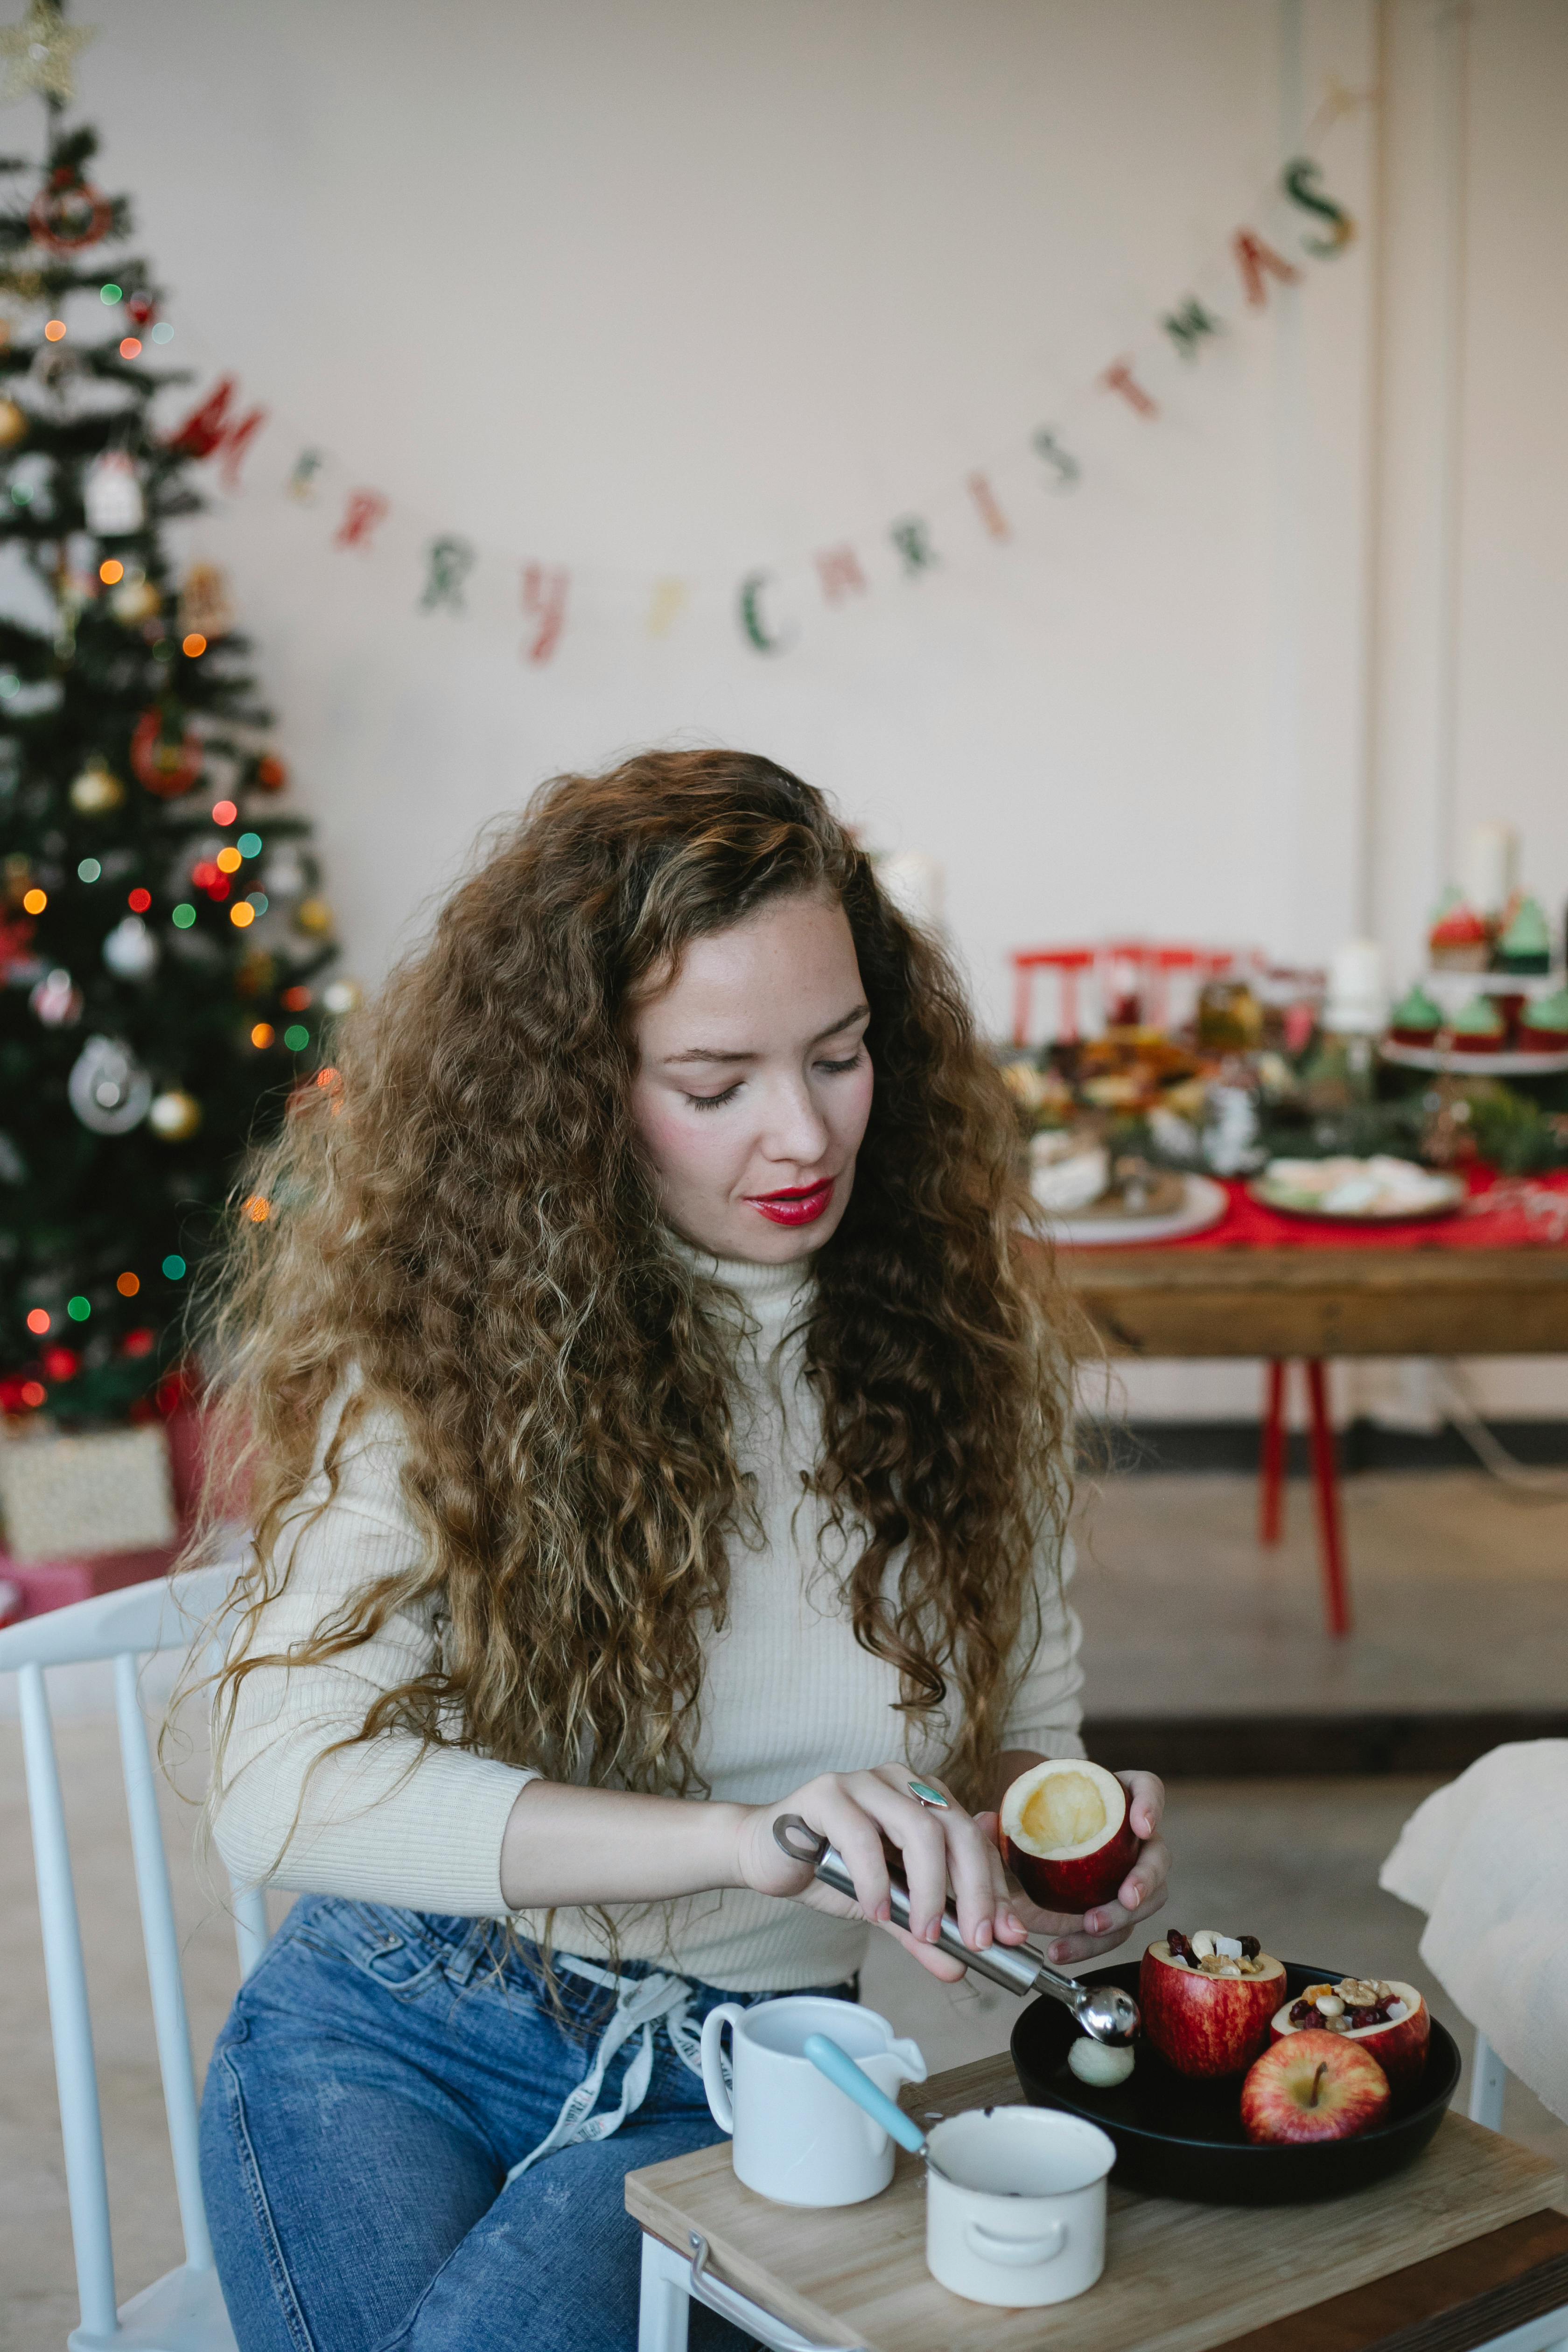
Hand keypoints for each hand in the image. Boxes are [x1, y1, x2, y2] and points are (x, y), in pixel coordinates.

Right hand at [733, 1766, 1033, 1981]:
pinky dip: (874, 1879)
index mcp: (923, 1800)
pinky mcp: (826, 1793)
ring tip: (925, 1931)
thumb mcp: (886, 1907)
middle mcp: (901, 1782)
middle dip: (975, 1890)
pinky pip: (861, 1835)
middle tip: (976, 1940)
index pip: (974, 1841)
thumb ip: (922, 1931)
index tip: (1005, 1934)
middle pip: (955, 1830)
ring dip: (929, 1888)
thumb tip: (959, 1966)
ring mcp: (864, 1782)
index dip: (995, 1888)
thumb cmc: (828, 1870)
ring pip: (918, 1827)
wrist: (764, 1855)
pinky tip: (874, 1911)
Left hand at [979, 1770, 1168, 1968]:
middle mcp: (1130, 1838)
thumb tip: (986, 1821)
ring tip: (1091, 1926)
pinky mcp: (1113, 1912)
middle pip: (1158, 1854)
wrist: (1020, 1865)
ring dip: (1124, 1916)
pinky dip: (1089, 1944)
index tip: (1139, 1826)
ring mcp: (1127, 1877)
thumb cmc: (1027, 1830)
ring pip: (1149, 1898)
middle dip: (1147, 1877)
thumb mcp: (1012, 1824)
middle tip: (1127, 1896)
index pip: (1146, 1789)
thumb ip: (999, 1825)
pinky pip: (1115, 1932)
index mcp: (1112, 1801)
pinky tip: (1060, 1949)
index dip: (1150, 1804)